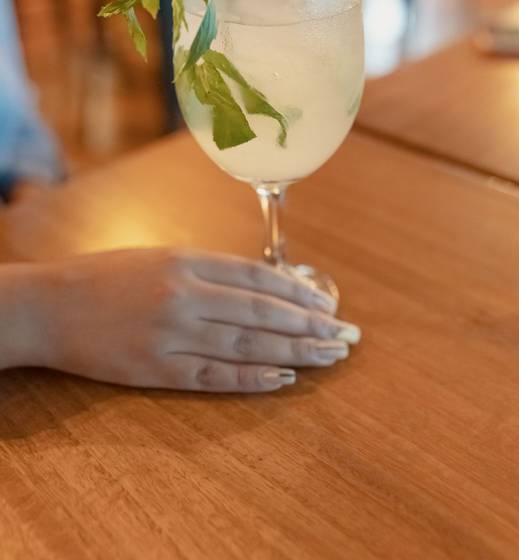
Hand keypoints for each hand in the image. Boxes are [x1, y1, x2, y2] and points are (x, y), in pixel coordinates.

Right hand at [36, 248, 360, 392]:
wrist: (52, 306)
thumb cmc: (108, 276)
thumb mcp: (161, 256)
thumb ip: (210, 270)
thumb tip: (264, 286)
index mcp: (187, 261)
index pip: (258, 278)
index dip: (298, 293)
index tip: (329, 305)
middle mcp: (186, 296)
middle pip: (262, 311)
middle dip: (310, 324)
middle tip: (347, 335)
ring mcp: (172, 335)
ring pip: (248, 343)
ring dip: (295, 351)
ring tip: (331, 356)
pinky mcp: (157, 370)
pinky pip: (214, 375)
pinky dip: (252, 378)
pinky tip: (284, 379)